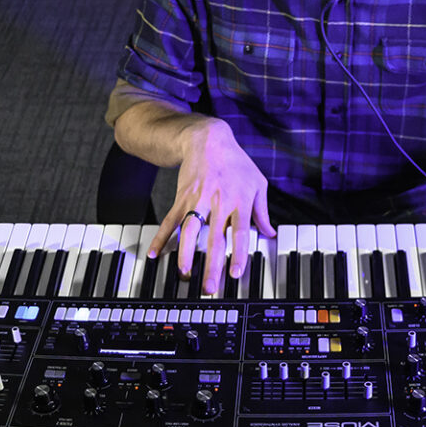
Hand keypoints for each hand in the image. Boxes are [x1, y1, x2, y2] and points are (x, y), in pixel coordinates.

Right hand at [152, 117, 274, 282]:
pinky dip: (162, 237)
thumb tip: (270, 233)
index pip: (241, 233)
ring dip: (186, 254)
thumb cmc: (236, 162)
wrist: (208, 139)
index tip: (235, 274)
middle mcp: (219, 202)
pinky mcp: (182, 197)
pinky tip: (155, 253)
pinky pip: (170, 220)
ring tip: (185, 274)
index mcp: (240, 201)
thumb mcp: (258, 182)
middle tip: (210, 287)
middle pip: (215, 238)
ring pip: (190, 231)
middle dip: (212, 265)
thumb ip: (262, 211)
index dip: (238, 254)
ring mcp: (198, 199)